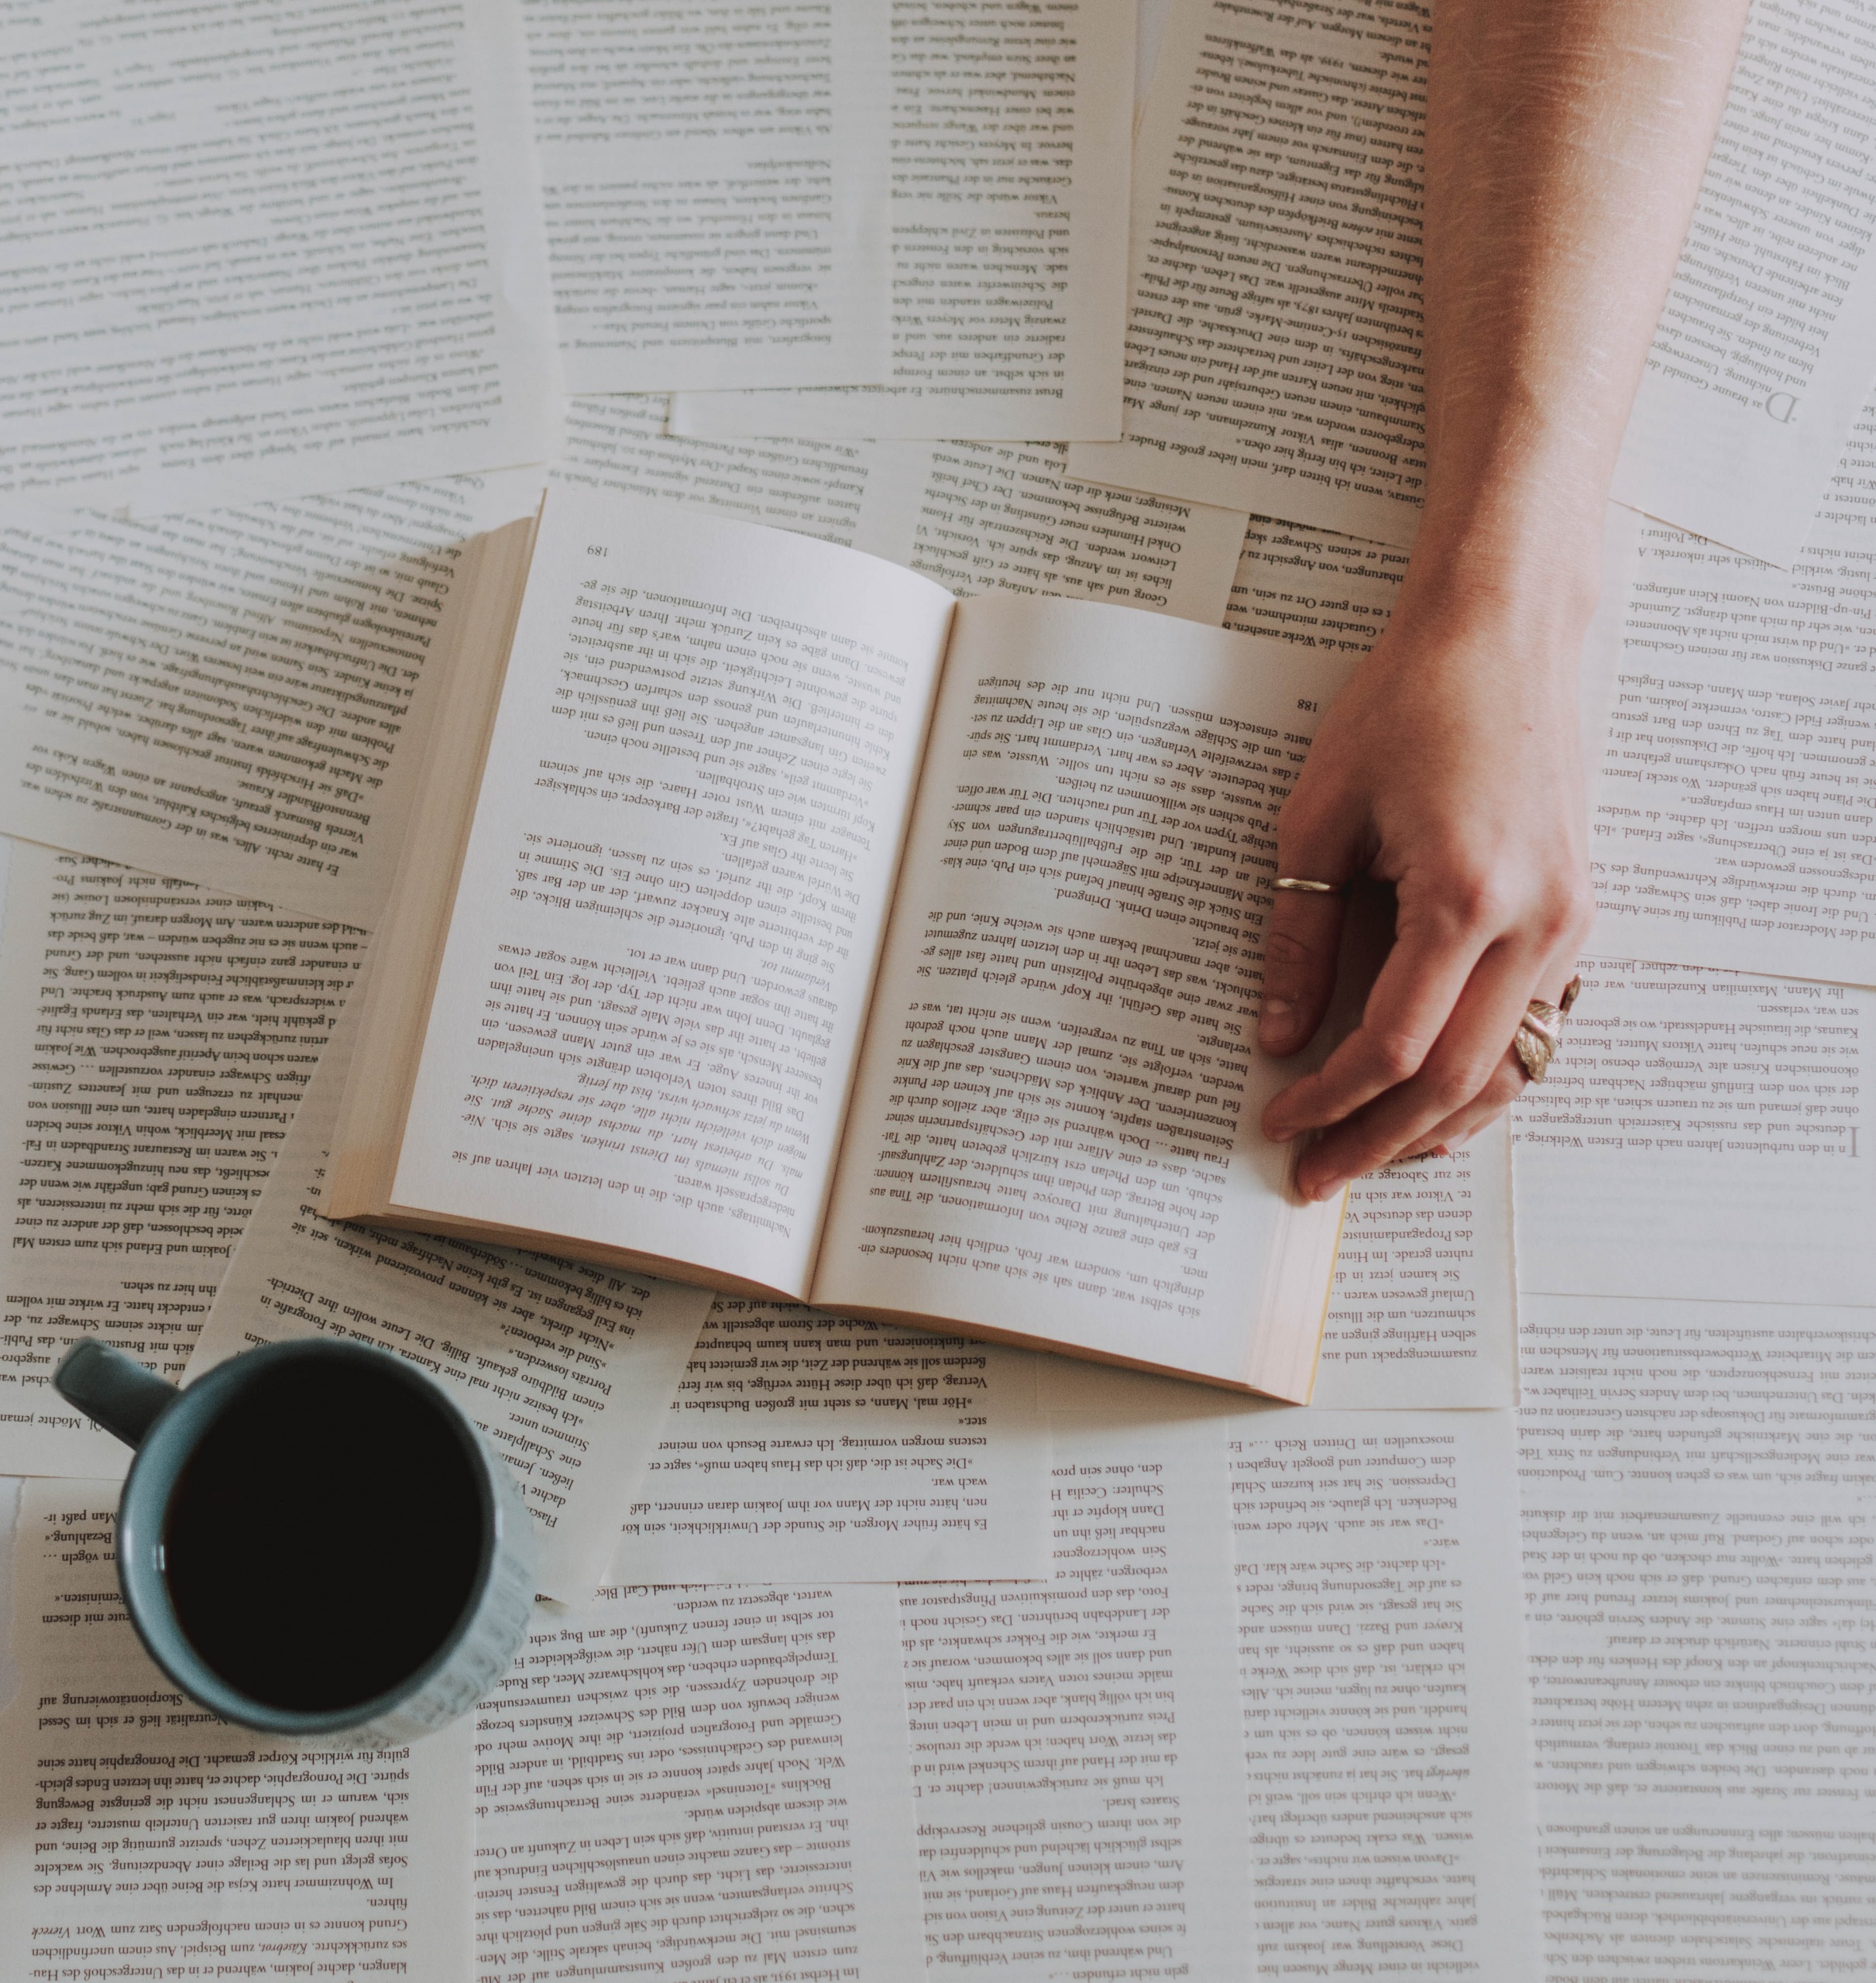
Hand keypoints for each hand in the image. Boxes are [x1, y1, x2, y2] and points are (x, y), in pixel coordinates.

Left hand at [1257, 574, 1596, 1199]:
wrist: (1502, 635)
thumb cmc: (1407, 706)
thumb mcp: (1319, 820)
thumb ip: (1300, 937)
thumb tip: (1280, 1034)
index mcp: (1467, 897)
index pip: (1395, 1046)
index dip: (1330, 1098)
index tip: (1279, 1120)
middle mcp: (1537, 924)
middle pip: (1457, 1082)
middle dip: (1378, 1139)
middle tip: (1315, 1176)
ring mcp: (1571, 923)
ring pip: (1510, 1070)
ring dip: (1437, 1124)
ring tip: (1368, 1150)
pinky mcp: (1578, 914)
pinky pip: (1534, 1028)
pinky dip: (1481, 1075)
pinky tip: (1428, 1092)